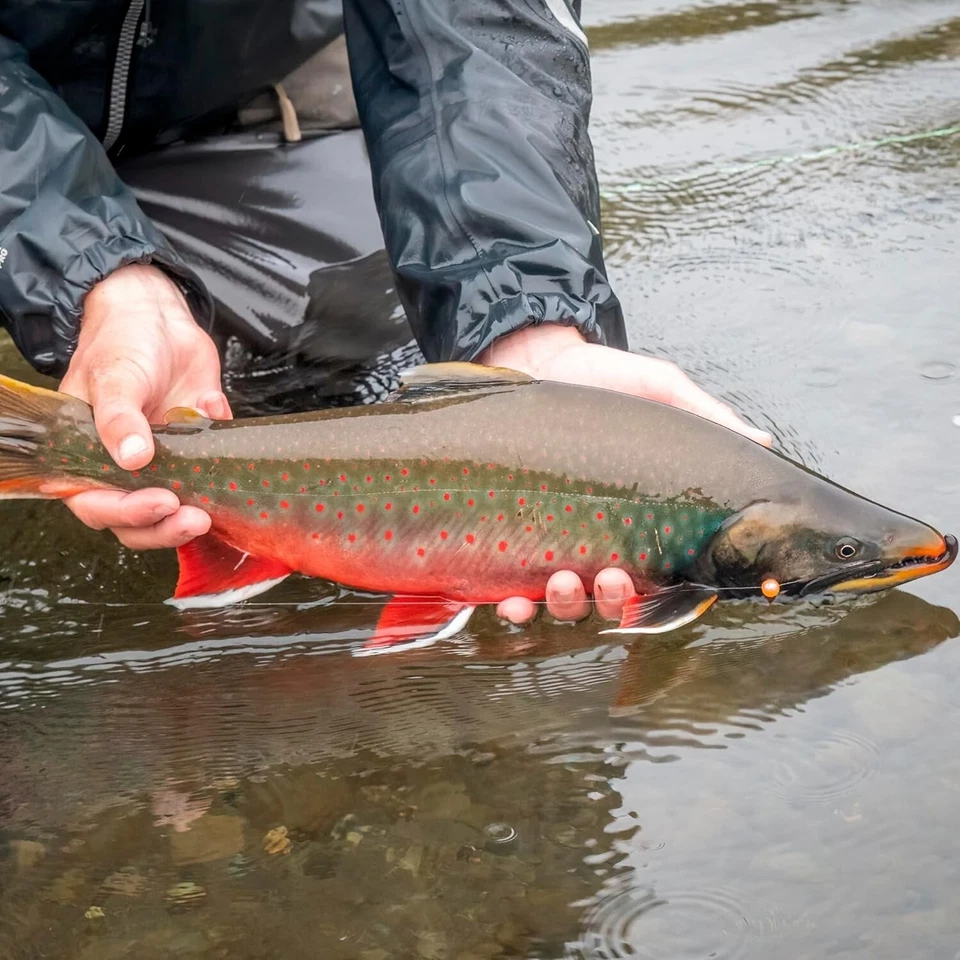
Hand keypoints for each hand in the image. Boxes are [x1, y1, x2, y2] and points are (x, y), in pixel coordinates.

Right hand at [59, 264, 230, 549]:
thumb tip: (132, 458)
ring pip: (174, 511)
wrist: (158, 316)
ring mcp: (162, 465)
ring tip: (210, 512)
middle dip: (164, 527)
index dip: (126, 513)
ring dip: (192, 518)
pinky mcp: (196, 456)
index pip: (97, 504)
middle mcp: (123, 469)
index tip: (160, 503)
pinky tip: (227, 451)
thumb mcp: (114, 377)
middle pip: (137, 522)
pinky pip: (211, 478)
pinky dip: (222, 476)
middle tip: (193, 517)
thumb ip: (118, 418)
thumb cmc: (121, 344)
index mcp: (89, 457)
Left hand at [478, 324, 771, 625]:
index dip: (670, 595)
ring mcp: (554, 543)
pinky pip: (512, 589)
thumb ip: (706, 417)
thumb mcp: (660, 390)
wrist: (536, 358)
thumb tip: (762, 442)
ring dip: (567, 605)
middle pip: (615, 599)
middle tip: (614, 578)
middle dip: (615, 601)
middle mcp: (602, 540)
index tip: (665, 589)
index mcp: (646, 518)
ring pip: (567, 603)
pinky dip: (514, 608)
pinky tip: (512, 604)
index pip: (665, 574)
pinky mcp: (511, 538)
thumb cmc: (603, 379)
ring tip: (563, 581)